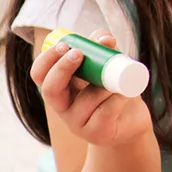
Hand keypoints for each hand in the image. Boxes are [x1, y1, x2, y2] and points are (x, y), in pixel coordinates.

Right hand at [32, 32, 153, 149]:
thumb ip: (103, 49)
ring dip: (104, 85)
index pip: (40, 74)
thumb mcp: (108, 68)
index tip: (65, 44)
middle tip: (78, 53)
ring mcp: (78, 123)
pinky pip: (106, 111)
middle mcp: (63, 107)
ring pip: (86, 99)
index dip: (47, 59)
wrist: (132, 122)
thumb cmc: (115, 91)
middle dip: (62, 69)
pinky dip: (118, 99)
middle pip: (50, 89)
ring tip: (120, 81)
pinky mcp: (97, 133)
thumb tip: (104, 38)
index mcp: (61, 88)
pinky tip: (126, 94)